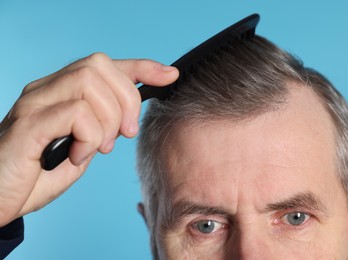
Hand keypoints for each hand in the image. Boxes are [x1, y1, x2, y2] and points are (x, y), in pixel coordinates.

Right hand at [0, 53, 178, 226]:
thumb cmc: (35, 175)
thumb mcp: (80, 148)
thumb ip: (99, 129)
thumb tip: (125, 118)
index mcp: (60, 92)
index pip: (106, 64)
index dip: (141, 66)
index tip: (169, 75)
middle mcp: (46, 89)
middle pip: (100, 65)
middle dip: (126, 99)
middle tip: (124, 134)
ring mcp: (35, 103)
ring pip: (89, 83)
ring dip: (107, 120)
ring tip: (97, 148)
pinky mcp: (28, 124)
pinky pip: (76, 113)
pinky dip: (89, 137)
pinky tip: (78, 156)